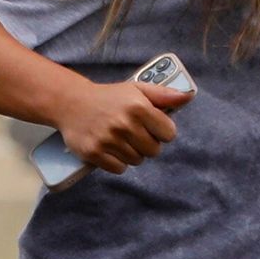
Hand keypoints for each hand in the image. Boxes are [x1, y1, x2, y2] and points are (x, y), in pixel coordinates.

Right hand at [50, 75, 194, 173]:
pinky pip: (120, 169)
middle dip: (146, 143)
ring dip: (131, 153)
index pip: (169, 134)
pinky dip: (117, 162)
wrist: (71, 103)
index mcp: (138, 107)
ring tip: (119, 138)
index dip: (161, 131)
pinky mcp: (94, 153)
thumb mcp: (137, 89)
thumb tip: (188, 96)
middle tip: (132, 132)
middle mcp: (124, 124)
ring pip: (137, 161)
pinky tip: (110, 148)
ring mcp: (108, 140)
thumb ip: (164, 95)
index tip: (150, 126)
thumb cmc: (109, 97)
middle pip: (154, 151)